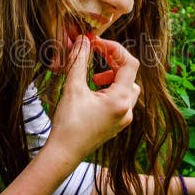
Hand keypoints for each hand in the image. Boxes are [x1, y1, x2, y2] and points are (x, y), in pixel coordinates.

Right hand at [47, 36, 139, 161]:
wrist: (64, 154)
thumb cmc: (68, 123)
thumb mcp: (73, 88)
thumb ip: (79, 61)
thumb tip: (82, 41)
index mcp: (121, 99)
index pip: (130, 63)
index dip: (115, 49)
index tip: (97, 44)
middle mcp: (127, 109)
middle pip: (130, 75)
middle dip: (113, 62)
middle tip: (96, 55)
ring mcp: (123, 119)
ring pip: (127, 88)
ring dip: (113, 77)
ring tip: (94, 78)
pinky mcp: (116, 124)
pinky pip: (121, 101)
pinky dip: (110, 90)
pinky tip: (93, 92)